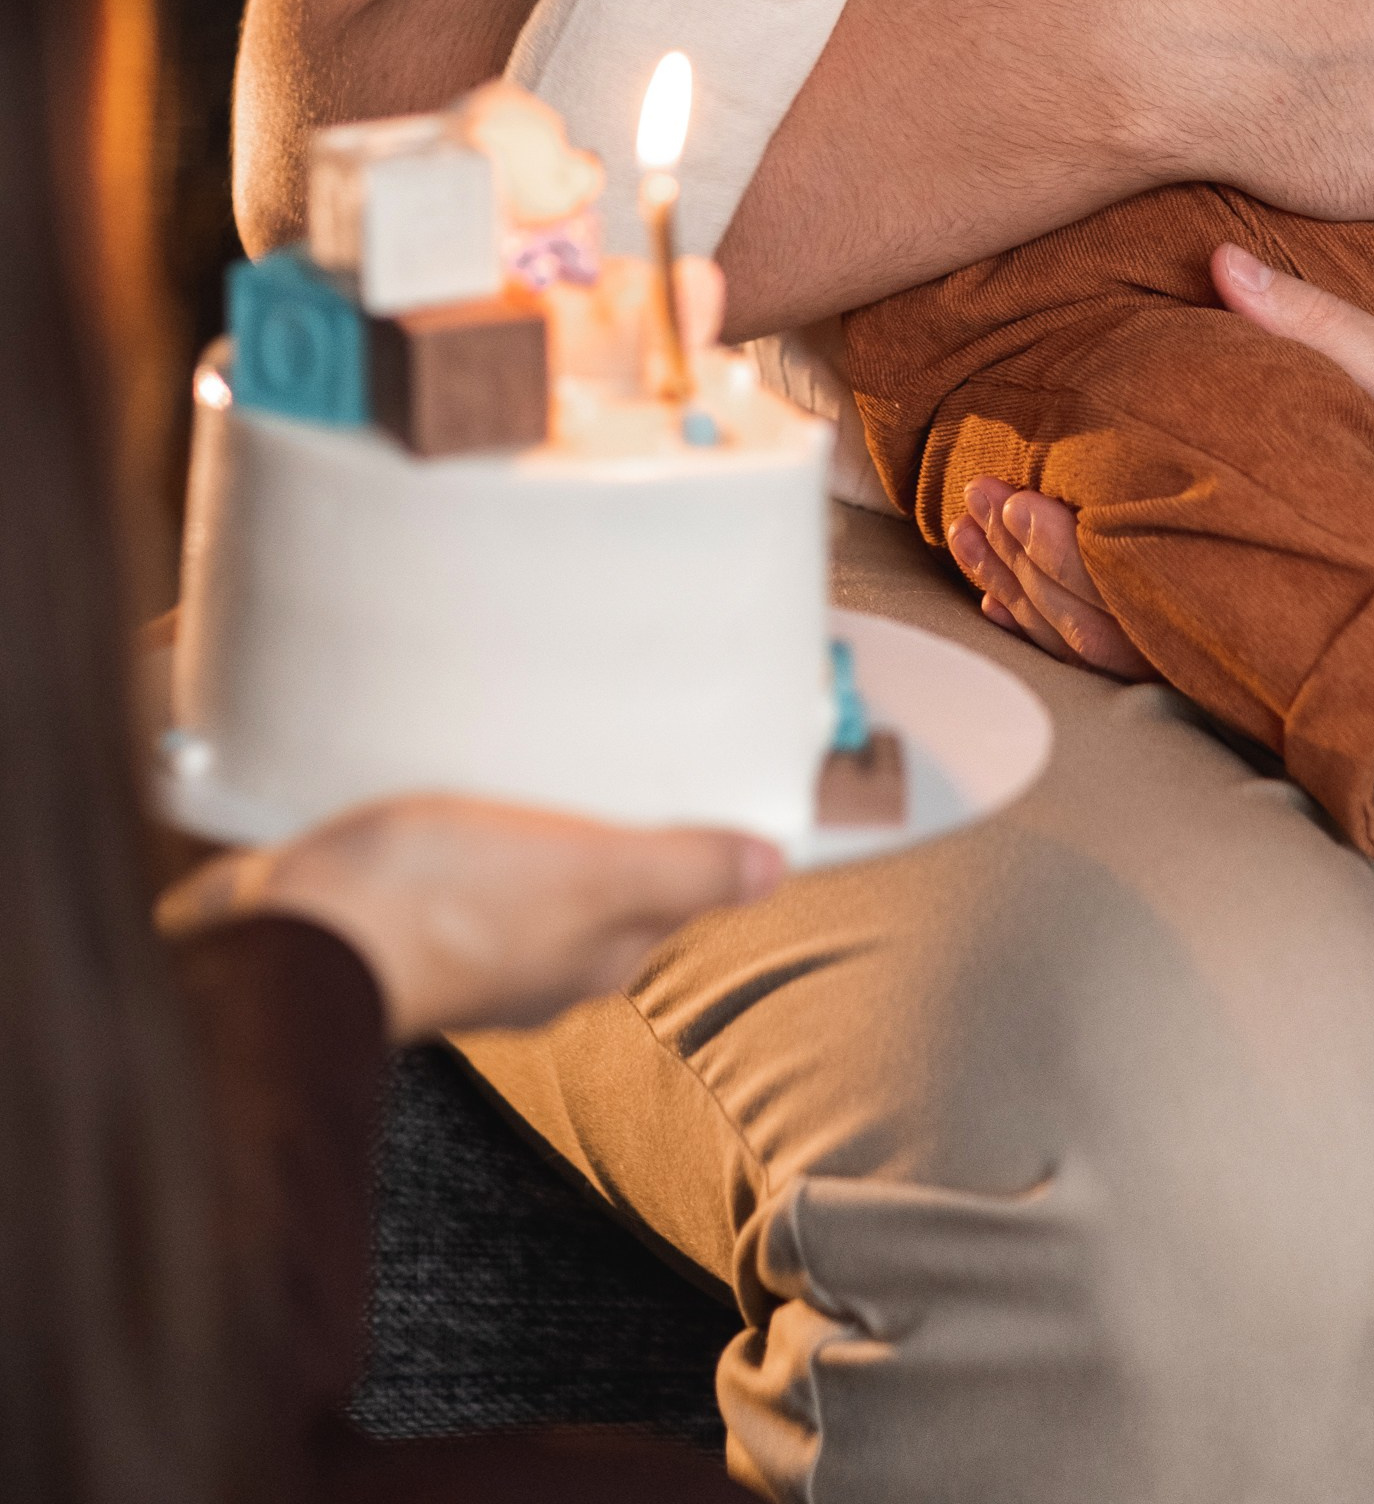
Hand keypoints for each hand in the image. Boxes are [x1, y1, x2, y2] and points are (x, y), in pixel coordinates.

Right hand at [157, 795, 781, 1043]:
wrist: (284, 935)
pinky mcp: (395, 908)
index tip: (708, 765)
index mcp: (592, 960)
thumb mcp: (583, 876)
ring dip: (541, 810)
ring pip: (529, 865)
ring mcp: (460, 941)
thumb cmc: (435, 907)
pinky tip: (458, 770)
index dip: (696, 831)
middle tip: (628, 730)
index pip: (672, 890)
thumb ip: (678, 872)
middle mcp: (533, 962)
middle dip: (618, 812)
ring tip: (543, 737)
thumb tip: (772, 867)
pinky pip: (456, 855)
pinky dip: (470, 812)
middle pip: (601, 876)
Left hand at [949, 238, 1373, 671]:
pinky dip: (1074, 628)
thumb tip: (1217, 261)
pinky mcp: (1250, 641)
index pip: (1141, 564)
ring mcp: (1247, 635)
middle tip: (969, 513)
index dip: (1060, 540)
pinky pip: (1142, 652)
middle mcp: (1252, 605)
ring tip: (975, 542)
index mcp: (1281, 547)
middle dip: (1028, 566)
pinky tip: (1018, 597)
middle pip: (1108, 611)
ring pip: (1115, 639)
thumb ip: (1318, 328)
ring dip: (1038, 596)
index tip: (1004, 495)